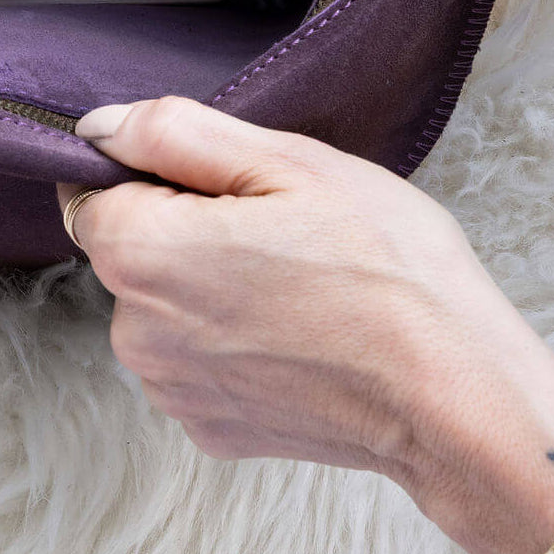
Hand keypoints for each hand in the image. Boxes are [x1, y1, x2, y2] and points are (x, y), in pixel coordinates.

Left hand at [53, 96, 553, 553]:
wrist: (459, 402)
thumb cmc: (390, 275)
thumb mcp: (289, 162)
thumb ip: (174, 133)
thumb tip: (99, 127)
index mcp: (140, 252)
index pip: (94, 188)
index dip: (157, 174)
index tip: (227, 187)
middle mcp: (134, 328)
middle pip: (130, 247)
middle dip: (187, 229)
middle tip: (280, 231)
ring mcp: (168, 386)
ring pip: (164, 303)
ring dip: (209, 286)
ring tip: (299, 287)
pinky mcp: (204, 426)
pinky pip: (196, 356)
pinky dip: (233, 341)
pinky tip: (298, 335)